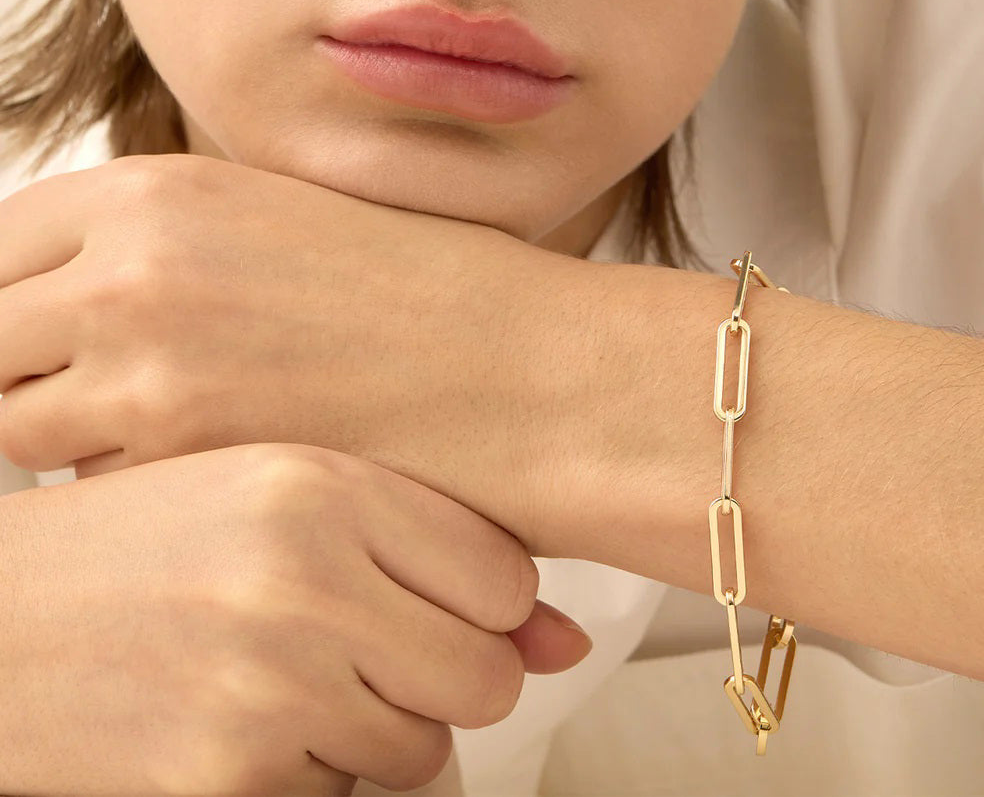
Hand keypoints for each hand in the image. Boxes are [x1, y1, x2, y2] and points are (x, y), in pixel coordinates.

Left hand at [0, 154, 559, 544]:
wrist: (518, 370)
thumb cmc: (413, 292)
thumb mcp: (266, 222)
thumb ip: (150, 245)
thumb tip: (51, 295)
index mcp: (154, 191)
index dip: (7, 300)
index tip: (31, 333)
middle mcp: (131, 270)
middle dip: (27, 371)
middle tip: (104, 390)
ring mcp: (147, 374)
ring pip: (20, 428)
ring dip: (73, 438)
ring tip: (177, 428)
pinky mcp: (181, 470)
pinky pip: (98, 493)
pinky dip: (139, 491)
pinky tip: (229, 466)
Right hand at [0, 441, 592, 795]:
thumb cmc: (145, 545)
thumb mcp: (281, 498)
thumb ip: (427, 546)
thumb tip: (571, 641)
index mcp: (320, 484)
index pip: (505, 574)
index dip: (473, 598)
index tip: (423, 593)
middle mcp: (301, 577)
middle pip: (484, 674)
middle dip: (438, 675)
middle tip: (358, 645)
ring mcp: (265, 687)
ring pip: (422, 749)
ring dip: (371, 729)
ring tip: (282, 672)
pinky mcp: (226, 783)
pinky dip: (307, 776)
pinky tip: (235, 718)